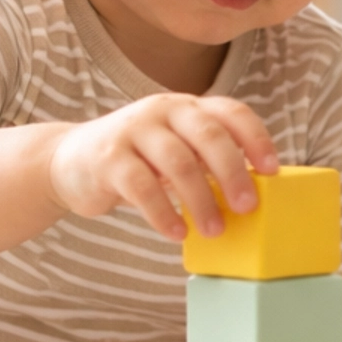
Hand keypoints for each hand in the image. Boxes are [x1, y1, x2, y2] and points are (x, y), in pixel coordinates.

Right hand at [47, 93, 278, 242]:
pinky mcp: (108, 157)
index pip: (232, 112)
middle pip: (208, 135)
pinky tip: (176, 233)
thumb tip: (253, 195)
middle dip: (233, 172)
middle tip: (247, 207)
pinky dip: (163, 213)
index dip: (257, 139)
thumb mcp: (175, 151)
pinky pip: (141, 187)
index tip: (272, 171)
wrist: (69, 161)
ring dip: (201, 200)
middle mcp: (164, 110)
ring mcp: (134, 130)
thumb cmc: (138, 161)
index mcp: (188, 108)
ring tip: (213, 230)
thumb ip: (207, 162)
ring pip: (178, 162)